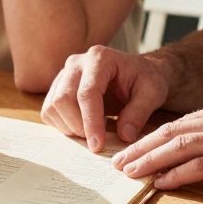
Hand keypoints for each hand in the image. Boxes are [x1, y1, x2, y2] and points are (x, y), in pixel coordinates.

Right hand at [40, 45, 168, 152]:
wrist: (138, 73)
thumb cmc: (145, 80)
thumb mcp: (153, 93)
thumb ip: (139, 113)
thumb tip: (124, 136)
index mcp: (100, 58)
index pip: (87, 93)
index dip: (90, 121)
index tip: (98, 145)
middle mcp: (77, 62)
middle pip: (63, 99)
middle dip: (78, 126)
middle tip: (97, 141)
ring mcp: (64, 74)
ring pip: (52, 106)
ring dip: (69, 127)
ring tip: (93, 133)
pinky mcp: (58, 87)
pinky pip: (49, 111)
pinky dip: (63, 125)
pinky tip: (83, 127)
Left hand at [111, 99, 202, 190]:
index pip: (181, 122)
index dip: (153, 135)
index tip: (133, 147)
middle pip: (172, 131)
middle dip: (141, 146)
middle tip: (117, 160)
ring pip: (180, 145)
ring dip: (150, 160)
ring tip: (129, 172)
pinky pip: (202, 166)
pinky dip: (177, 174)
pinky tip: (161, 183)